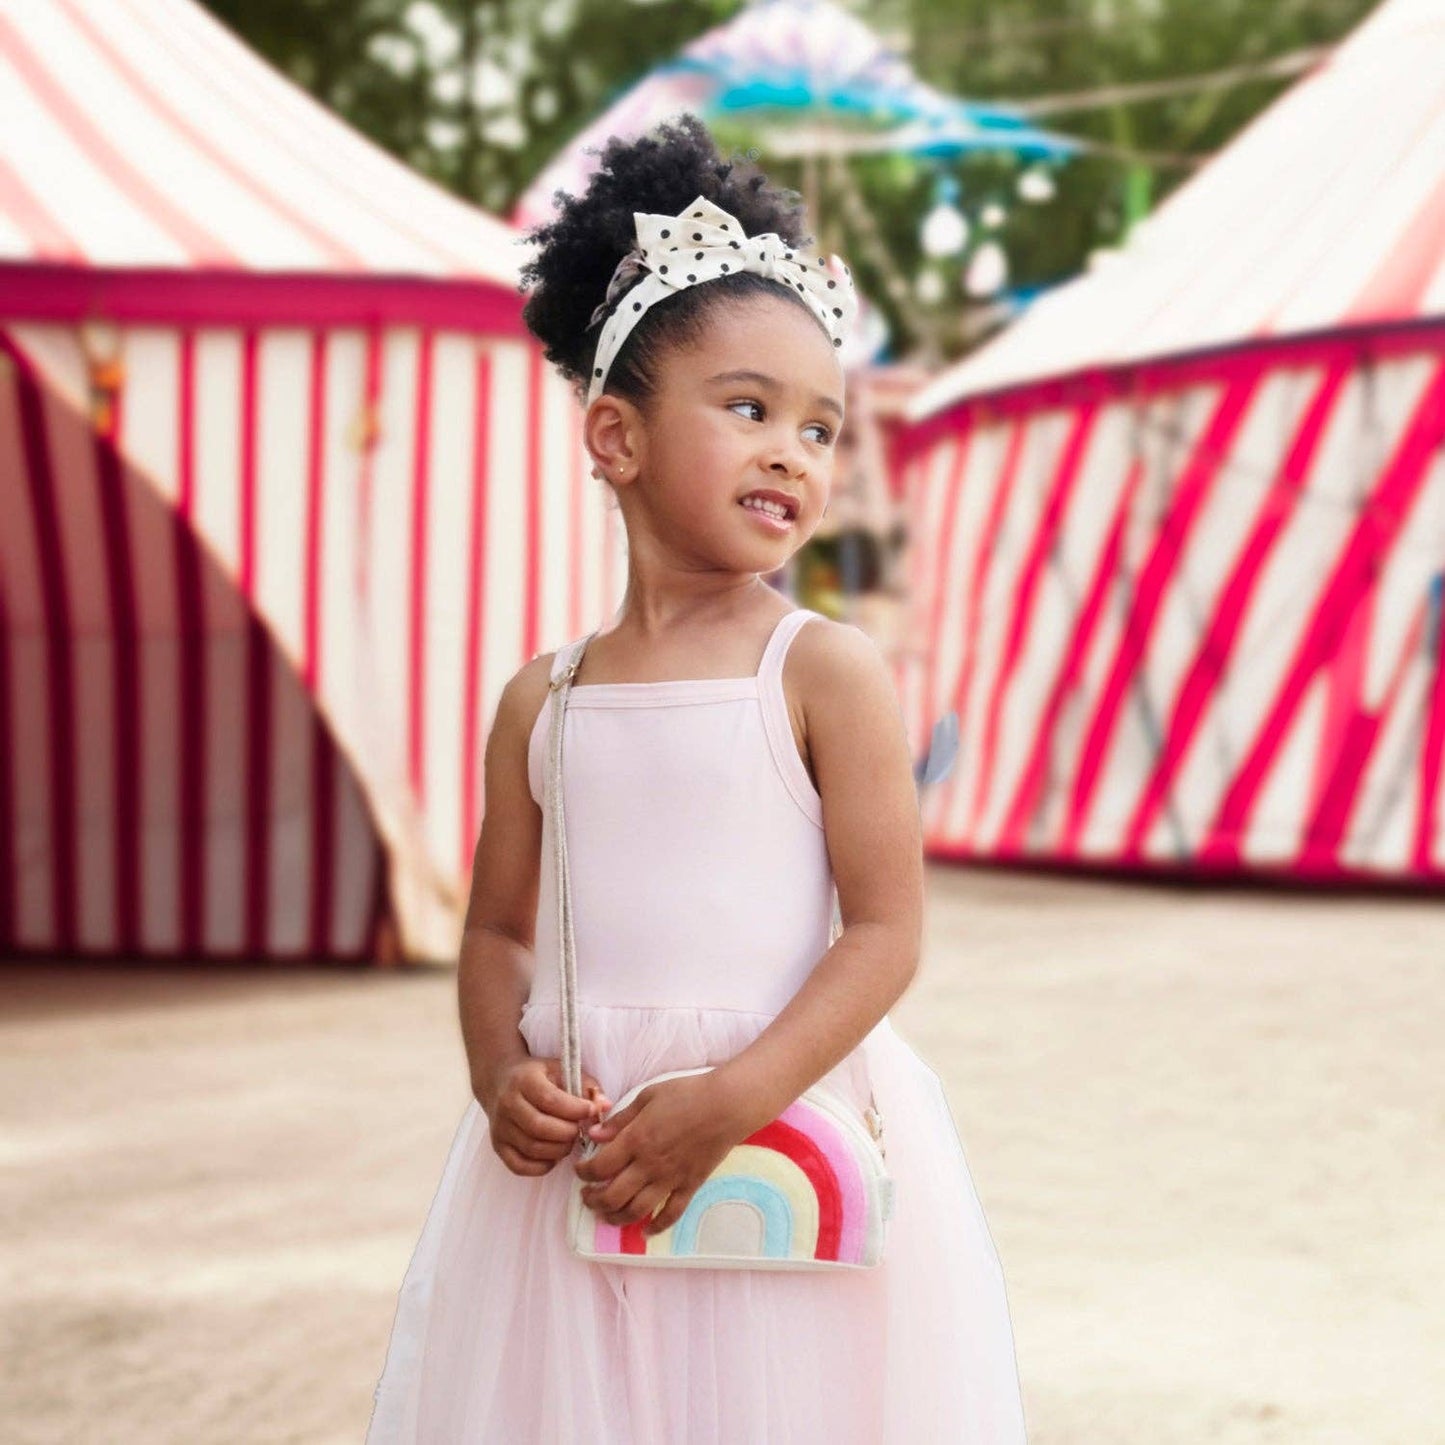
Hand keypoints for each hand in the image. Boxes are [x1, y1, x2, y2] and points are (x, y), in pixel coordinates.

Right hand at [485, 1056, 611, 1177]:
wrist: (500, 1080)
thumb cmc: (539, 1076)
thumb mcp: (561, 1070)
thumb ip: (586, 1086)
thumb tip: (605, 1106)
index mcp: (524, 1080)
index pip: (550, 1100)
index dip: (575, 1110)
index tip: (592, 1111)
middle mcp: (508, 1104)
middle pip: (540, 1127)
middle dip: (568, 1133)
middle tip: (580, 1130)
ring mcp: (500, 1128)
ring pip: (532, 1148)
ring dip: (559, 1150)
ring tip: (570, 1140)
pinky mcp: (498, 1146)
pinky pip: (520, 1166)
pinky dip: (542, 1166)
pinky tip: (554, 1156)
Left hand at [573, 1071, 746, 1235]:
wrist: (726, 1105)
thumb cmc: (687, 1093)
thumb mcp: (648, 1096)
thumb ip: (621, 1119)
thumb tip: (594, 1134)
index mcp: (636, 1140)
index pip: (600, 1167)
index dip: (584, 1173)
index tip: (580, 1170)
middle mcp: (649, 1165)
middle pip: (612, 1195)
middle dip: (594, 1201)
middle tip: (587, 1197)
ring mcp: (670, 1179)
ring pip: (636, 1210)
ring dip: (616, 1217)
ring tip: (606, 1215)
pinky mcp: (689, 1186)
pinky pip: (671, 1214)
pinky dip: (656, 1227)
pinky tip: (645, 1230)